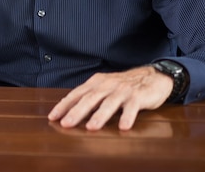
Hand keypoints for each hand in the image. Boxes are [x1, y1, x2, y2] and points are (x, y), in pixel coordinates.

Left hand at [47, 65, 172, 130]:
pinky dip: (127, 116)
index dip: (64, 105)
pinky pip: (132, 107)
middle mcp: (107, 85)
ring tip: (91, 127)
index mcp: (96, 83)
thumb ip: (90, 97)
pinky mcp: (138, 96)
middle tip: (66, 124)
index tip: (52, 117)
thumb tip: (70, 111)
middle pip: (89, 99)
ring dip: (100, 116)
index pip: (76, 94)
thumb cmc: (124, 86)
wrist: (152, 76)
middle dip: (77, 112)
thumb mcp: (104, 87)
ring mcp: (122, 90)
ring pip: (109, 103)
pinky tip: (123, 126)